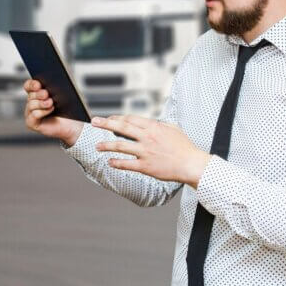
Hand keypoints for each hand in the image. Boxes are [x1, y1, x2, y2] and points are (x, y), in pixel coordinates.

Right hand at [23, 79, 83, 146]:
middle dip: (39, 94)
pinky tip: (51, 109)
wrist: (72, 124)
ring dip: (41, 103)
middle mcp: (32, 102)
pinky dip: (43, 111)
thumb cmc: (68, 109)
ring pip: (31, 104)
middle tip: (46, 93)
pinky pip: (34, 115)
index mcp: (37, 93)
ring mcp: (30, 113)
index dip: (32, 84)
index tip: (38, 84)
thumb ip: (57, 86)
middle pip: (31, 95)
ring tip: (51, 102)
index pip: (29, 85)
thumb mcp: (64, 94)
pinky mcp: (31, 123)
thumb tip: (53, 81)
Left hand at [92, 115, 210, 188]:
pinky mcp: (146, 167)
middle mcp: (147, 138)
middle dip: (105, 124)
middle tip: (94, 122)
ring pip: (120, 146)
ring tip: (97, 146)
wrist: (191, 164)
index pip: (130, 119)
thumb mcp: (173, 129)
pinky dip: (117, 163)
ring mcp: (146, 152)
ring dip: (106, 145)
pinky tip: (109, 162)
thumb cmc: (184, 147)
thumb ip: (159, 124)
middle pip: (121, 128)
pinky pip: (127, 164)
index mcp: (153, 127)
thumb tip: (151, 122)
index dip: (117, 118)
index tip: (109, 119)